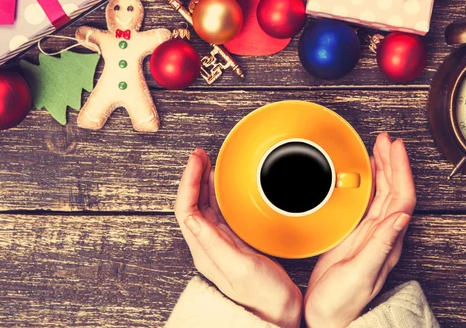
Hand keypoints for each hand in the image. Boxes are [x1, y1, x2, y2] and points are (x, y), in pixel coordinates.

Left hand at [175, 149, 302, 327]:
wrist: (279, 314)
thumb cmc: (263, 296)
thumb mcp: (240, 268)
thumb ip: (215, 243)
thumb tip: (191, 217)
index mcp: (205, 250)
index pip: (186, 209)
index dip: (188, 181)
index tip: (196, 159)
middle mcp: (208, 246)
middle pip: (192, 204)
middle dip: (193, 176)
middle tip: (200, 154)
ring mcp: (221, 244)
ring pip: (204, 206)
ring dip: (203, 182)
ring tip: (207, 163)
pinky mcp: (235, 243)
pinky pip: (219, 211)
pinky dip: (218, 193)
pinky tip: (224, 186)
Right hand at [304, 133, 416, 327]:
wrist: (328, 318)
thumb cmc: (342, 303)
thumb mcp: (361, 272)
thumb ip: (382, 244)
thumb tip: (403, 215)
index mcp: (388, 241)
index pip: (402, 198)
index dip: (401, 170)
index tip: (396, 147)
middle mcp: (383, 235)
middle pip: (395, 190)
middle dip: (393, 161)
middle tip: (386, 139)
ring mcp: (370, 234)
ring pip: (383, 193)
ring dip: (384, 168)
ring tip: (379, 147)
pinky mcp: (356, 235)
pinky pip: (369, 201)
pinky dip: (370, 183)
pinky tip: (366, 174)